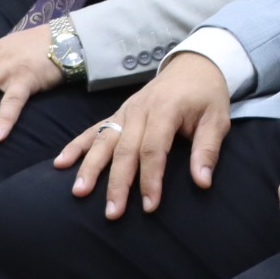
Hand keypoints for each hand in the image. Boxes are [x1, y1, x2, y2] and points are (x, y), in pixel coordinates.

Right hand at [53, 52, 229, 216]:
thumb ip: (208, 150)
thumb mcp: (218, 119)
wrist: (193, 65)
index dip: (150, 179)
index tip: (149, 206)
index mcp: (165, 110)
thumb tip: (202, 182)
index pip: (153, 149)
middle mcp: (139, 110)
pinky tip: (61, 163)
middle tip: (112, 213)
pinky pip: (94, 130)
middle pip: (124, 149)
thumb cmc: (206, 96)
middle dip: (117, 183)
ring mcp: (125, 110)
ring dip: (90, 167)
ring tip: (79, 192)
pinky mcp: (118, 113)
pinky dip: (77, 146)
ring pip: (103, 141)